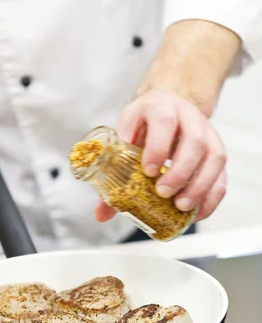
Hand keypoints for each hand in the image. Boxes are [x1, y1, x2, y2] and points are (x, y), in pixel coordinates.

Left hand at [96, 90, 226, 223]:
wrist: (166, 108)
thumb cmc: (143, 125)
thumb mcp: (125, 136)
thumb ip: (112, 173)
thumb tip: (101, 214)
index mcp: (160, 108)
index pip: (164, 122)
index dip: (157, 147)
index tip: (147, 171)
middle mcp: (188, 117)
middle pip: (194, 142)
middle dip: (179, 171)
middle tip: (162, 192)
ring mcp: (207, 134)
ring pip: (214, 158)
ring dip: (199, 186)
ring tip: (181, 206)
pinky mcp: (217, 151)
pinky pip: (222, 175)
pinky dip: (211, 197)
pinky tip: (196, 213)